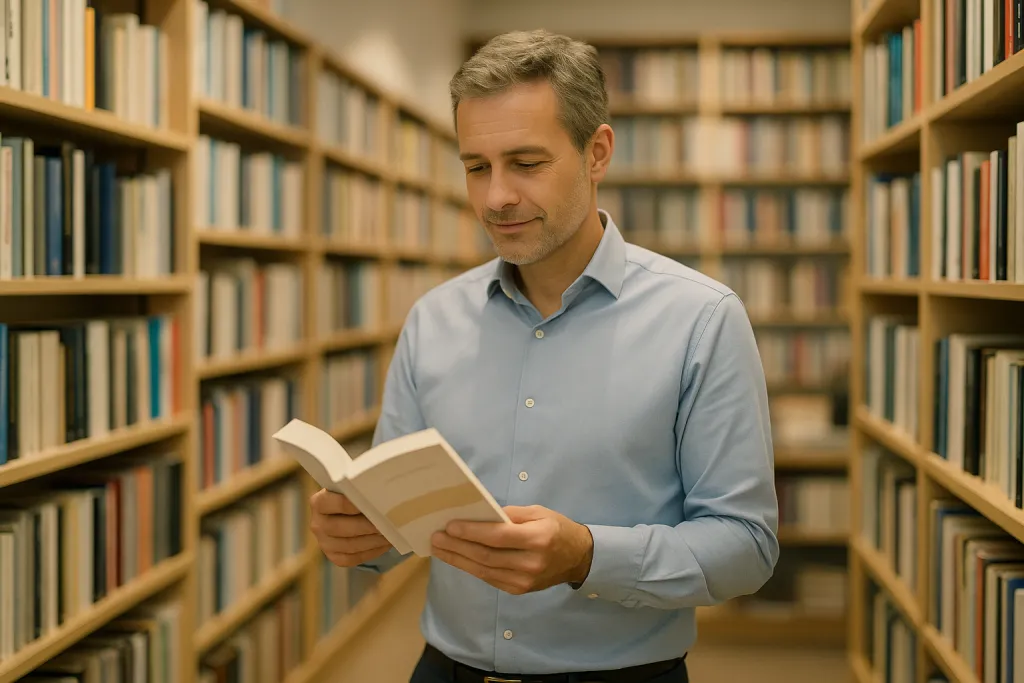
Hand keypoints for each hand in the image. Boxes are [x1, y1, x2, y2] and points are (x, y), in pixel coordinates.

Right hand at [309, 489, 392, 566]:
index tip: (371, 502)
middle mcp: (318, 524)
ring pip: (349, 545)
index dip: (351, 504)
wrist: (347, 511)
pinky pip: (353, 558)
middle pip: (341, 527)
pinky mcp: (334, 556)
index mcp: (319, 502)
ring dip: (372, 540)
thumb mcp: (353, 487)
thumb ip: (360, 487)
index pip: (331, 503)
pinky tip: (385, 544)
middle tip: (387, 522)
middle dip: (366, 526)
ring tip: (391, 534)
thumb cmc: (355, 494)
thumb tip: (380, 491)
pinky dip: (372, 552)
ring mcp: (324, 543)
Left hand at [430, 505, 593, 594]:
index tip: (450, 525)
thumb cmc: (557, 528)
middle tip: (436, 536)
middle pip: (486, 556)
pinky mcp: (518, 590)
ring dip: (457, 559)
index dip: (472, 532)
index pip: (498, 537)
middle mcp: (530, 563)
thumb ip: (511, 514)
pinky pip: (489, 578)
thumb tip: (480, 514)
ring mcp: (524, 581)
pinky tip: (456, 558)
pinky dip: (470, 567)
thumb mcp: (538, 512)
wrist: (577, 558)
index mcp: (538, 539)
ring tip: (438, 548)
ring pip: (483, 570)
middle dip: (457, 546)